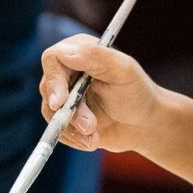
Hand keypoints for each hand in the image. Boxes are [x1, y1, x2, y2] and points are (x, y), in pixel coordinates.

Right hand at [39, 35, 164, 152]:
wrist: (143, 124)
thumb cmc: (138, 92)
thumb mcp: (124, 71)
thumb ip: (96, 57)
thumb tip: (64, 51)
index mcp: (81, 52)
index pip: (53, 59)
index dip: (53, 80)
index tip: (61, 102)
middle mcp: (67, 71)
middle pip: (49, 88)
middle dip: (69, 112)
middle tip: (89, 126)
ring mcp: (64, 96)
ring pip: (50, 112)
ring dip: (73, 128)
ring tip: (94, 135)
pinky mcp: (64, 118)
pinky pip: (57, 130)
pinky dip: (74, 138)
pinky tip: (92, 140)